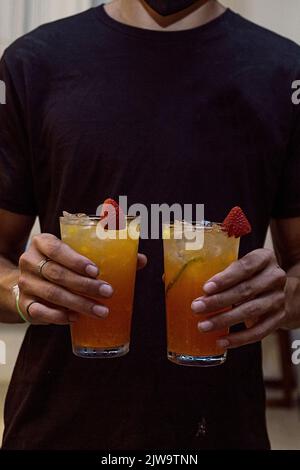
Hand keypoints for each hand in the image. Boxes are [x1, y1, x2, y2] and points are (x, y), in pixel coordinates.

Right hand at [18, 233, 146, 324]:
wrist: (30, 281)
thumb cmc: (61, 264)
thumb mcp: (76, 255)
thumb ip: (106, 255)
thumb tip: (140, 259)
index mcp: (42, 242)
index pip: (57, 249)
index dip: (76, 260)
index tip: (97, 271)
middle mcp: (30, 261)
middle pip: (57, 273)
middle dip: (85, 285)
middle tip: (107, 292)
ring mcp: (25, 283)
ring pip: (52, 294)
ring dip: (78, 303)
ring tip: (101, 310)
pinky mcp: (24, 303)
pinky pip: (39, 311)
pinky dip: (58, 316)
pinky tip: (75, 319)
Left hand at [191, 249, 286, 348]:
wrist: (282, 292)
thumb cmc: (251, 276)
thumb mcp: (241, 267)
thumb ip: (220, 272)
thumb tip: (180, 283)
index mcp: (264, 258)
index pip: (245, 266)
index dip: (225, 278)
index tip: (206, 288)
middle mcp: (275, 277)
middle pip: (246, 290)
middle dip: (218, 301)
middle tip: (196, 308)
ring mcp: (279, 299)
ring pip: (251, 311)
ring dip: (225, 320)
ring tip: (203, 326)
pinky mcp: (279, 318)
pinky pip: (259, 331)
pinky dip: (239, 338)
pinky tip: (221, 341)